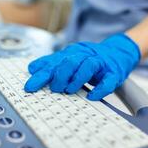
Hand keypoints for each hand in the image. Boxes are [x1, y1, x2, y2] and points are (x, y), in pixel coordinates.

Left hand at [24, 34, 140, 100]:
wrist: (118, 51)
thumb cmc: (89, 58)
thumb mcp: (69, 58)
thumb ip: (51, 63)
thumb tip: (32, 68)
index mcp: (71, 53)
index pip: (54, 63)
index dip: (41, 75)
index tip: (30, 87)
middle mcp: (84, 55)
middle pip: (70, 61)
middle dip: (59, 76)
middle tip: (55, 88)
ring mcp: (100, 63)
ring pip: (88, 66)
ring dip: (76, 79)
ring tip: (69, 89)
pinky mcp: (113, 72)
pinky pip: (108, 80)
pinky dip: (100, 89)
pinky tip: (92, 96)